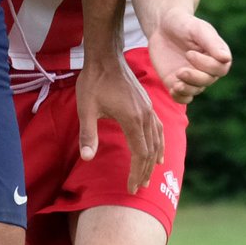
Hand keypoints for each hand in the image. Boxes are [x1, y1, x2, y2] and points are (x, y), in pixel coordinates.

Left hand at [76, 53, 163, 193]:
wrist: (105, 56)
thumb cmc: (94, 81)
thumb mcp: (86, 108)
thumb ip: (88, 134)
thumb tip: (87, 158)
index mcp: (132, 119)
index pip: (139, 154)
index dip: (136, 173)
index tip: (130, 188)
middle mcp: (145, 116)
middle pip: (150, 151)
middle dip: (145, 171)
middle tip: (138, 188)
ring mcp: (148, 108)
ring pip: (157, 140)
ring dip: (153, 160)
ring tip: (148, 175)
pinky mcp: (147, 103)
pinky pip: (158, 128)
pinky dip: (160, 143)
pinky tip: (158, 150)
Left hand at [149, 8, 231, 103]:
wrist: (162, 26)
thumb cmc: (184, 24)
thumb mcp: (198, 28)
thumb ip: (212, 42)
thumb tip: (226, 58)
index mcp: (217, 56)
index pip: (219, 68)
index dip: (206, 65)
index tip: (189, 53)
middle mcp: (208, 69)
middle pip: (207, 81)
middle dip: (194, 78)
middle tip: (180, 71)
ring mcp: (193, 77)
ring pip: (195, 90)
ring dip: (187, 89)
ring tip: (176, 84)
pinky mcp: (178, 82)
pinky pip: (183, 97)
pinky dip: (179, 97)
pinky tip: (173, 90)